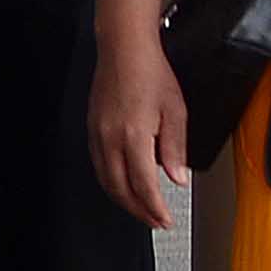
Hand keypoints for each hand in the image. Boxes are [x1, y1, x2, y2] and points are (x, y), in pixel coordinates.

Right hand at [87, 14, 187, 228]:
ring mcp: (98, 135)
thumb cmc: (150, 72)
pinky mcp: (93, 130)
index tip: (166, 219)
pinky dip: (112, 183)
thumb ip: (176, 148)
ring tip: (142, 209)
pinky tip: (124, 184)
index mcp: (135, 136)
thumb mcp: (176, 111)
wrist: (124, 49)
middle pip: (121, 190)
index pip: (144, 186)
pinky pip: (99, 166)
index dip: (155, 208)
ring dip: (124, 200)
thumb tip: (177, 177)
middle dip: (139, 211)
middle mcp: (111, 139)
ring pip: (107, 181)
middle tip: (156, 221)